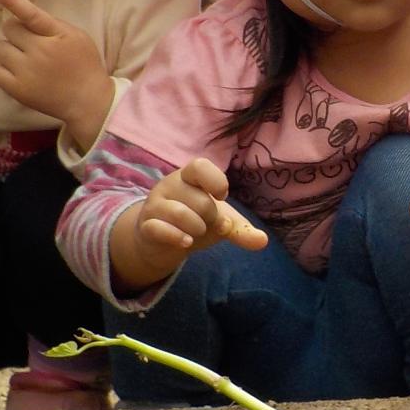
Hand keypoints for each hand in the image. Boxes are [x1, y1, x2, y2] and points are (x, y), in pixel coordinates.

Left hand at [0, 0, 114, 138]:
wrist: (88, 101)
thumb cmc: (84, 65)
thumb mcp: (78, 37)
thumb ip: (53, 25)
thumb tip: (24, 16)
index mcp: (57, 36)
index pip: (32, 15)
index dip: (14, 1)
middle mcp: (39, 52)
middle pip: (9, 29)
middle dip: (16, 31)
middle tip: (29, 42)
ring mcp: (26, 72)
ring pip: (0, 48)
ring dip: (9, 49)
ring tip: (24, 59)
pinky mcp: (17, 90)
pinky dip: (4, 68)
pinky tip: (19, 72)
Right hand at [130, 159, 267, 273]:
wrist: (163, 241)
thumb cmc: (195, 221)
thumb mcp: (221, 223)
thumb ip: (241, 230)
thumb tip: (263, 242)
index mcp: (190, 176)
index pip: (200, 166)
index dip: (216, 181)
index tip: (222, 196)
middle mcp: (170, 185)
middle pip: (200, 200)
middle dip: (212, 217)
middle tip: (210, 224)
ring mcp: (155, 205)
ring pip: (180, 214)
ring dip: (197, 228)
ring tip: (197, 233)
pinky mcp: (146, 225)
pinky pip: (159, 228)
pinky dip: (177, 237)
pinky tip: (186, 242)